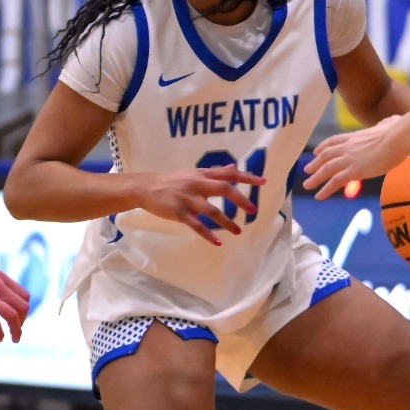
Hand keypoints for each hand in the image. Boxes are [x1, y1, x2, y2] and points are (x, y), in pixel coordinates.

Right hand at [0, 264, 30, 342]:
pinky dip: (0, 334)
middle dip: (23, 322)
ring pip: (12, 316)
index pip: (24, 296)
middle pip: (22, 306)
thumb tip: (4, 298)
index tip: (18, 320)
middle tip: (16, 331)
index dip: (24, 311)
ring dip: (16, 331)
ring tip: (14, 339)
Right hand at [134, 165, 263, 245]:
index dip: (246, 177)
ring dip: (227, 222)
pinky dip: (208, 234)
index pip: (228, 173)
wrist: (146, 188)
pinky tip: (218, 242)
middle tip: (253, 210)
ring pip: (212, 210)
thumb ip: (213, 172)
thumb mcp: (194, 172)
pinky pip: (196, 225)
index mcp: (202, 174)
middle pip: (223, 189)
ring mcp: (188, 199)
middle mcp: (197, 184)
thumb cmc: (173, 181)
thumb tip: (232, 167)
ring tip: (238, 231)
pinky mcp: (179, 213)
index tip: (262, 182)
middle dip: (240, 199)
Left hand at [304, 116, 409, 198]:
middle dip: (315, 163)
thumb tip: (391, 121)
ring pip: (327, 169)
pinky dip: (325, 189)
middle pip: (326, 155)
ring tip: (307, 185)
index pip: (334, 141)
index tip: (316, 152)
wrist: (396, 139)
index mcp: (354, 136)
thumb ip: (386, 124)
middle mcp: (348, 147)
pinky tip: (319, 196)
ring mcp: (349, 159)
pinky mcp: (354, 171)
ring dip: (315, 178)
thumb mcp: (388, 124)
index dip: (323, 147)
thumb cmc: (397, 131)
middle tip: (307, 170)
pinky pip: (335, 181)